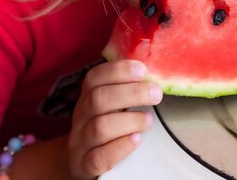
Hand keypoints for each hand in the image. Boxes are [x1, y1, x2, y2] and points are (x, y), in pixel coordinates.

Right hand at [66, 60, 161, 179]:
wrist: (80, 162)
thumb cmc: (106, 126)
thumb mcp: (111, 105)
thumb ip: (127, 89)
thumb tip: (155, 70)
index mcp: (87, 97)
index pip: (94, 77)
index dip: (118, 70)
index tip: (142, 70)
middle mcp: (80, 117)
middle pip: (99, 99)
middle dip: (131, 93)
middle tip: (156, 94)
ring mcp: (80, 142)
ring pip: (100, 127)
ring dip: (130, 121)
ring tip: (148, 120)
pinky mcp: (84, 165)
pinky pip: (98, 157)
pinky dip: (120, 147)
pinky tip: (136, 140)